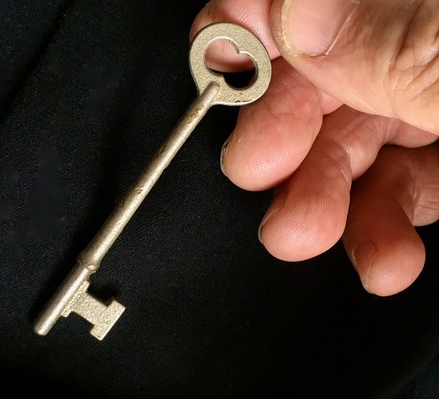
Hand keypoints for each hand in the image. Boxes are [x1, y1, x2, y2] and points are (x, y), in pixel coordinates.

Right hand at [191, 0, 438, 295]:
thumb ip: (381, 39)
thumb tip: (285, 14)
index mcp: (417, 1)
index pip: (307, 2)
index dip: (251, 26)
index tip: (219, 65)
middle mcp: (423, 34)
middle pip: (321, 73)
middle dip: (279, 131)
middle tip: (255, 168)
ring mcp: (432, 91)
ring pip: (355, 136)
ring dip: (321, 196)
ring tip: (304, 234)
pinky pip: (405, 180)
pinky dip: (381, 223)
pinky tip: (383, 256)